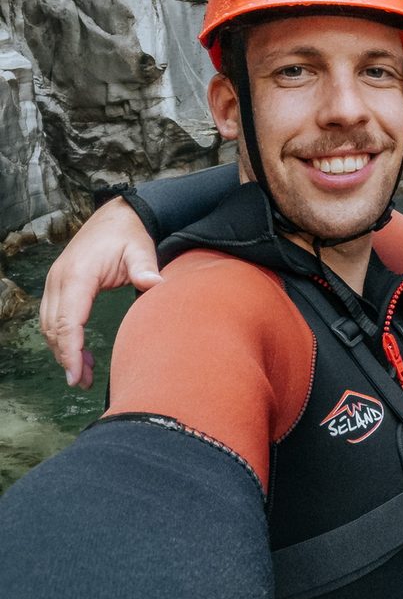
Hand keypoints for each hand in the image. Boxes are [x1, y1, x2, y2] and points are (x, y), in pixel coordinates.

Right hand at [39, 200, 162, 388]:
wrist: (116, 216)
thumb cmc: (128, 234)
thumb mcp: (140, 249)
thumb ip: (145, 268)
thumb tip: (156, 284)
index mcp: (78, 274)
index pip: (68, 320)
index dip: (70, 351)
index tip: (76, 375)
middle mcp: (59, 279)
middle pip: (54, 327)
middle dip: (65, 357)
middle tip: (82, 382)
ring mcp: (56, 282)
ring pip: (50, 325)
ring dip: (63, 350)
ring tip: (84, 375)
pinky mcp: (59, 285)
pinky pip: (54, 317)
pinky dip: (63, 338)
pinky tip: (81, 354)